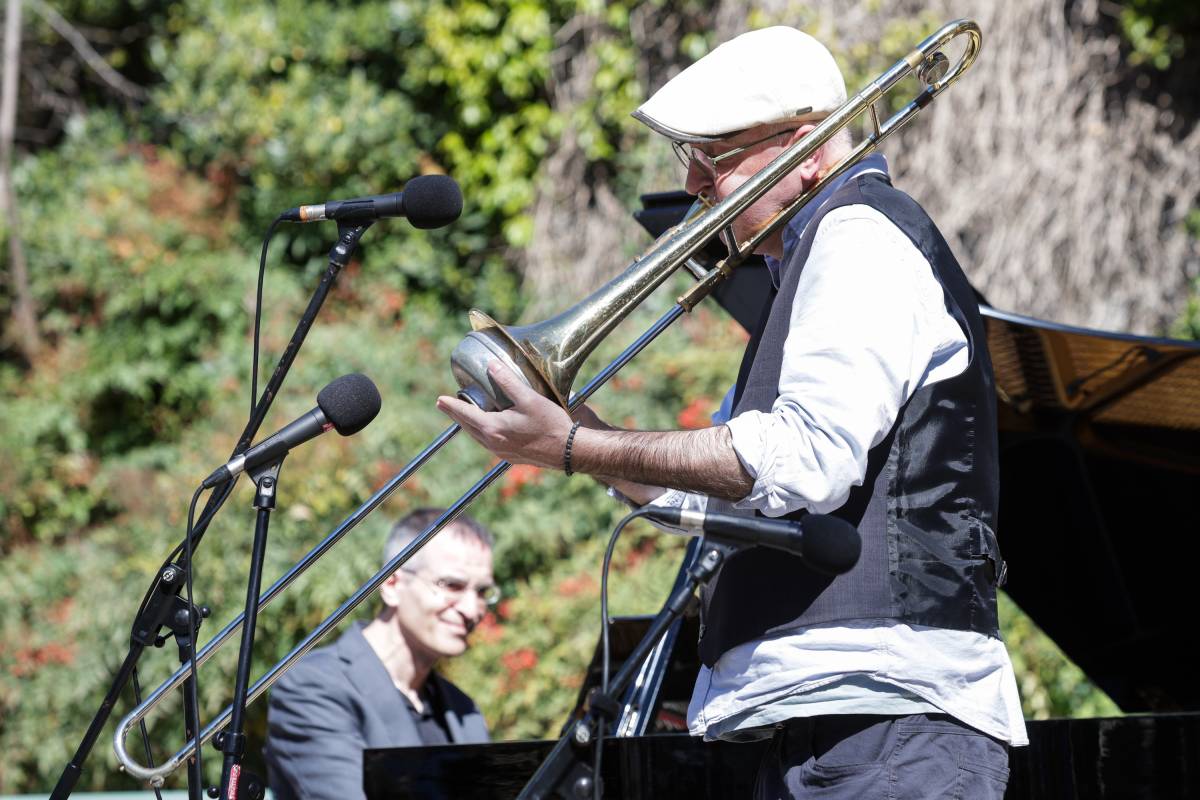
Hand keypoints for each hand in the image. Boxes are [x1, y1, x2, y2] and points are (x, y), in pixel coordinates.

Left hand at [436, 361, 574, 468]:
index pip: (465, 414)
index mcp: (493, 428)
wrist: (568, 451)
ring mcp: (501, 452)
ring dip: (469, 424)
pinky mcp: (511, 456)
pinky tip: (488, 427)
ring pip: (478, 436)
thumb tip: (491, 366)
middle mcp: (493, 443)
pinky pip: (489, 443)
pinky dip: (482, 432)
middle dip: (456, 415)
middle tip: (444, 405)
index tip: (439, 400)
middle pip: (468, 427)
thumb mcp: (529, 399)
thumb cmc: (550, 425)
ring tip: (463, 414)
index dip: (451, 406)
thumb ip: (508, 382)